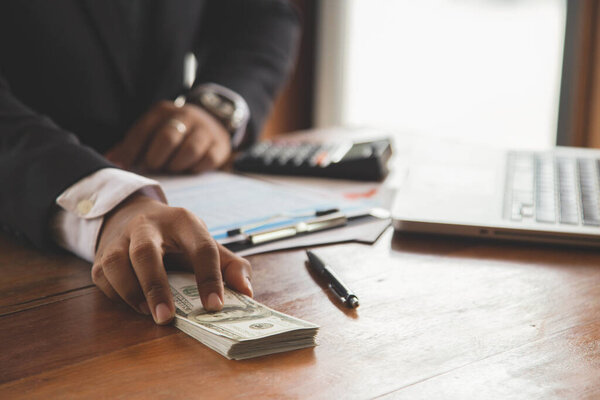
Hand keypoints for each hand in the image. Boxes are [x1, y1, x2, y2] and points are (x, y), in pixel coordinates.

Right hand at [92, 194, 252, 324]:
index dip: (210, 277)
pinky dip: (118, 295)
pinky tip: (136, 305)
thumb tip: (246, 292)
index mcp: (183, 221)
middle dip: (155, 287)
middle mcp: (148, 226)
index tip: (216, 306)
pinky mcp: (103, 254)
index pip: (201, 246)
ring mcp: (121, 238)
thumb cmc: (177, 239)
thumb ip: (230, 266)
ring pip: (117, 264)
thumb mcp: (206, 243)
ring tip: (150, 313)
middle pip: (145, 252)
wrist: (134, 215)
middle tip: (167, 317)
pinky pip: (104, 277)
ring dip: (132, 292)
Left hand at [105, 101, 231, 173]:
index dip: (131, 151)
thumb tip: (110, 162)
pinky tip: (190, 169)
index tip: (123, 168)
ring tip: (172, 167)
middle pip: (167, 138)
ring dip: (176, 164)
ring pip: (189, 149)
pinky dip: (196, 168)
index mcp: (162, 111)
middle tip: (154, 166)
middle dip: (156, 158)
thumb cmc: (174, 131)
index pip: (143, 130)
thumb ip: (131, 145)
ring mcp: (204, 130)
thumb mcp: (153, 129)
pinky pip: (207, 160)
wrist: (213, 119)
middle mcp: (185, 116)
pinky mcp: (219, 145)